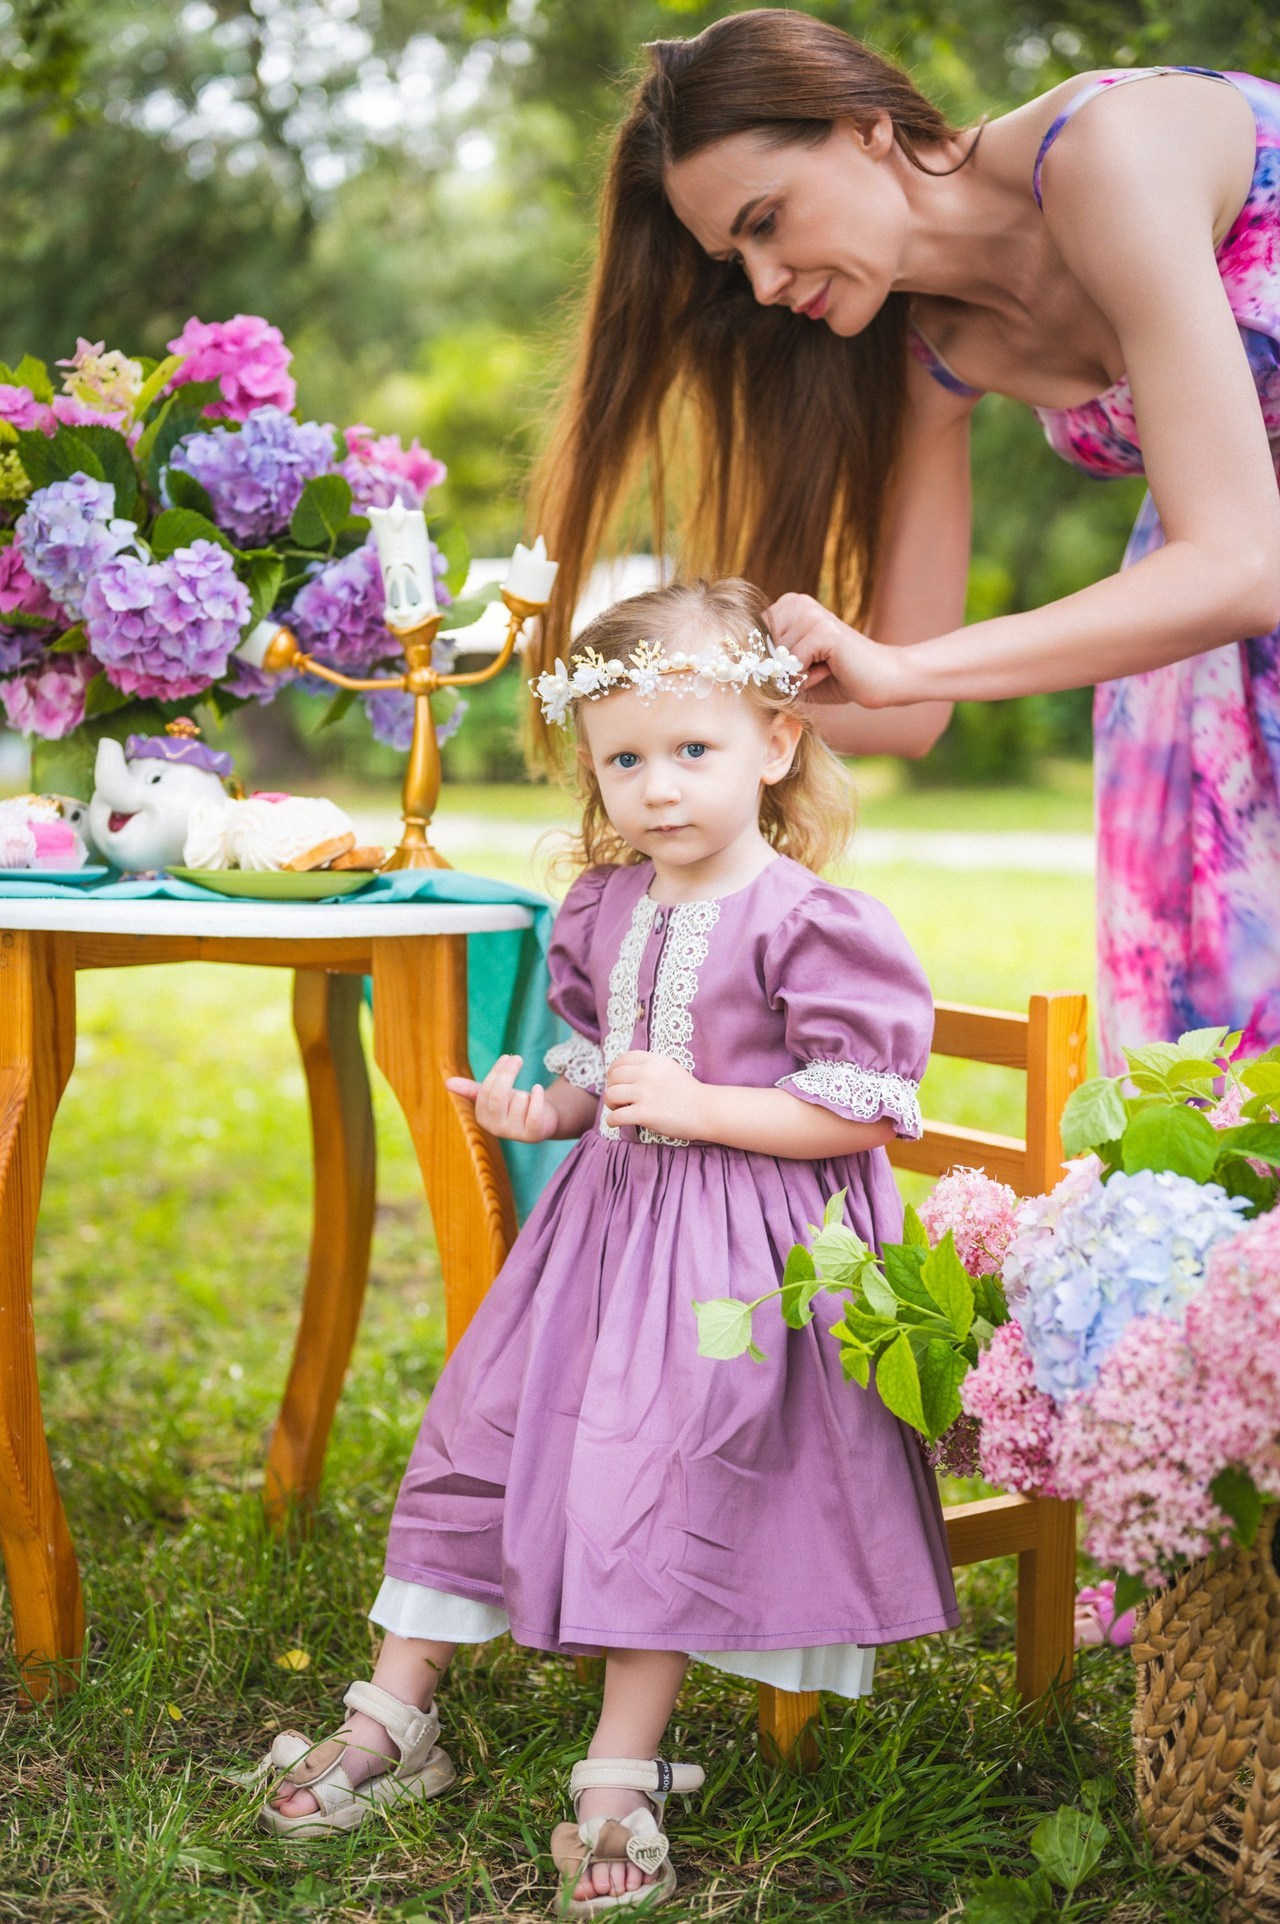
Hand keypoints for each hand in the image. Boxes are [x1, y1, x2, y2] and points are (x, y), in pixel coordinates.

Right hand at [446, 1054, 556, 1142]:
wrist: (541, 1120)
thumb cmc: (514, 1104)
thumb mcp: (493, 1094)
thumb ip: (472, 1089)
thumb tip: (447, 1082)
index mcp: (482, 1117)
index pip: (486, 1090)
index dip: (497, 1071)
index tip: (507, 1057)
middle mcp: (495, 1129)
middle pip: (498, 1095)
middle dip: (509, 1073)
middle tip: (518, 1058)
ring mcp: (514, 1134)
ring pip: (520, 1100)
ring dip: (526, 1093)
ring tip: (528, 1097)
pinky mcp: (533, 1135)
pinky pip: (535, 1111)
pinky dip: (538, 1096)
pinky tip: (537, 1089)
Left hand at [603, 1050, 704, 1137]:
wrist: (706, 1110)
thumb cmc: (689, 1093)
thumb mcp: (670, 1069)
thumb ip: (650, 1067)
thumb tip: (626, 1074)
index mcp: (653, 1061)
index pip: (622, 1060)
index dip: (613, 1070)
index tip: (615, 1080)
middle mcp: (646, 1074)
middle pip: (613, 1077)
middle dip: (610, 1088)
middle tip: (616, 1098)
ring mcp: (645, 1093)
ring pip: (611, 1095)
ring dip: (610, 1104)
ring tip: (617, 1109)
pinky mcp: (644, 1113)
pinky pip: (616, 1116)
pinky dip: (611, 1121)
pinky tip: (615, 1123)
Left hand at [765, 593, 911, 708]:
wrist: (881, 680)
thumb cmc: (837, 678)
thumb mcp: (793, 670)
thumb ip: (767, 666)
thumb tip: (737, 670)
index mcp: (788, 606)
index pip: (751, 641)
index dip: (767, 665)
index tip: (793, 670)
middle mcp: (797, 603)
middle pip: (762, 653)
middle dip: (783, 672)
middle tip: (816, 669)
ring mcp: (811, 613)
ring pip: (778, 660)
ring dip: (798, 676)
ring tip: (825, 669)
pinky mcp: (823, 630)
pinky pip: (794, 664)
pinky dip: (807, 677)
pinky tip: (831, 670)